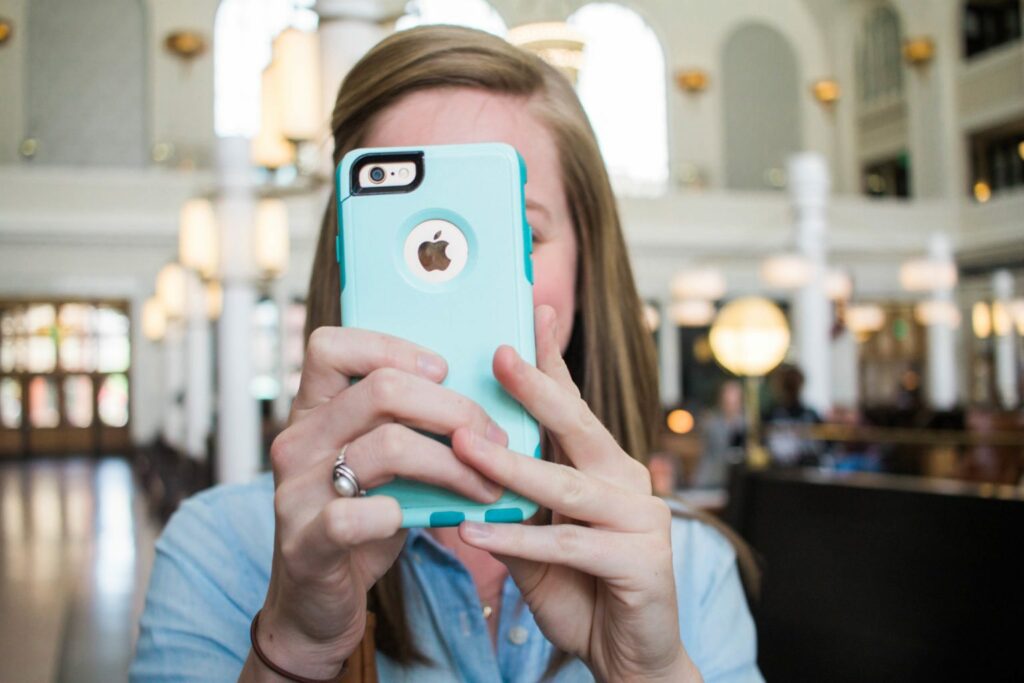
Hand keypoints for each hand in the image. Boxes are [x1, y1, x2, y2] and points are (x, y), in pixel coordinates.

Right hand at [247, 327, 505, 680]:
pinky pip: (354, 516)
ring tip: (488, 485)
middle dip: (455, 409)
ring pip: (386, 446)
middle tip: (495, 438)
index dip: (392, 347)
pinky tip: (433, 520)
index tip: (443, 369)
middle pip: (381, 389)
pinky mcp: (305, 544)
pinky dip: (399, 515)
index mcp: (314, 411)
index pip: (332, 346)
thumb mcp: (382, 461)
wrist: (315, 604)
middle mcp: (298, 441)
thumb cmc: (362, 518)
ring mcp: (296, 492)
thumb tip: (487, 383)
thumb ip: (411, 422)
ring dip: (453, 464)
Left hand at [451, 306, 701, 682]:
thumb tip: (459, 457)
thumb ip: (514, 498)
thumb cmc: (582, 588)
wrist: (631, 657)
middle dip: (537, 388)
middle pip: (578, 426)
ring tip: (463, 447)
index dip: (552, 359)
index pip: (574, 404)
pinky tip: (476, 533)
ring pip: (568, 486)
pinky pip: (569, 546)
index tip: (532, 310)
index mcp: (605, 465)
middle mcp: (629, 480)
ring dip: (512, 467)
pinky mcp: (641, 562)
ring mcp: (641, 519)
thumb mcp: (539, 535)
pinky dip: (520, 540)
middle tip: (499, 353)